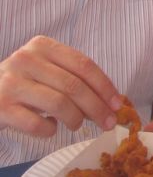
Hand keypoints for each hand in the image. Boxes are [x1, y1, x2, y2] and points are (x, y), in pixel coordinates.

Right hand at [0, 36, 120, 137]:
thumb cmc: (22, 84)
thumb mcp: (45, 70)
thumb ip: (73, 77)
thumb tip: (110, 101)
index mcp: (42, 45)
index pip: (83, 64)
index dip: (104, 86)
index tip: (117, 104)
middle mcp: (25, 59)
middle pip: (74, 86)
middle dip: (97, 107)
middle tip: (107, 123)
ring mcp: (11, 83)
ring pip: (59, 104)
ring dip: (76, 119)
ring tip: (76, 125)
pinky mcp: (1, 107)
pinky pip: (38, 124)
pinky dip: (51, 130)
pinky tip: (50, 127)